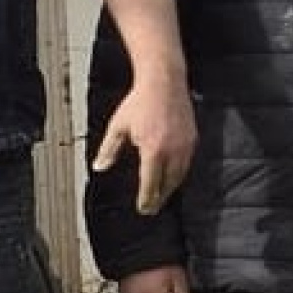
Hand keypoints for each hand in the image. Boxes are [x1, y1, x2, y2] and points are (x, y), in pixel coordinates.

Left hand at [92, 72, 196, 213]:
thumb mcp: (118, 126)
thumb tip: (99, 167)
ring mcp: (185, 147)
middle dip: (159, 198)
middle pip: (168, 185)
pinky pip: (187, 164)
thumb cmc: (138, 103)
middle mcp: (172, 152)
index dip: (147, 199)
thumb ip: (109, 149)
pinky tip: (172, 177)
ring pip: (180, 177)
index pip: (150, 184)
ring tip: (161, 196)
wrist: (163, 82)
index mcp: (152, 151)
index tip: (143, 209)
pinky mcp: (193, 140)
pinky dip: (179, 175)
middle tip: (151, 208)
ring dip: (170, 189)